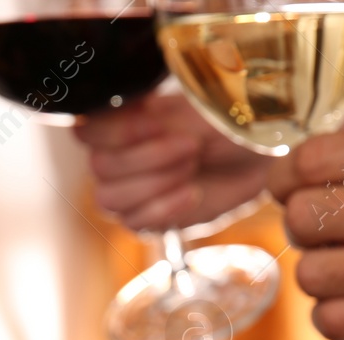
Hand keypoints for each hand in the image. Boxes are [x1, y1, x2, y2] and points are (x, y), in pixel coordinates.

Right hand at [75, 94, 274, 230]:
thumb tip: (124, 118)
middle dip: (149, 158)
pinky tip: (192, 194)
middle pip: (100, 167)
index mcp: (120, 118)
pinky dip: (165, 209)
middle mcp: (117, 153)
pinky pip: (134, 222)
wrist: (256, 156)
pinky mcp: (146, 216)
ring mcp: (128, 188)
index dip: (118, 132)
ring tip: (191, 169)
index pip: (87, 131)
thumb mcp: (195, 114)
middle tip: (191, 147)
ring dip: (155, 185)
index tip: (157, 125)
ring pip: (109, 199)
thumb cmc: (227, 124)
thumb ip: (156, 119)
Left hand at [264, 125, 343, 339]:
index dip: (289, 178)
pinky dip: (339, 320)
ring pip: (313, 277)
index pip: (313, 160)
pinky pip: (340, 324)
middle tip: (323, 236)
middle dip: (302, 228)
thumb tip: (339, 175)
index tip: (291, 187)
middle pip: (302, 219)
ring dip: (320, 278)